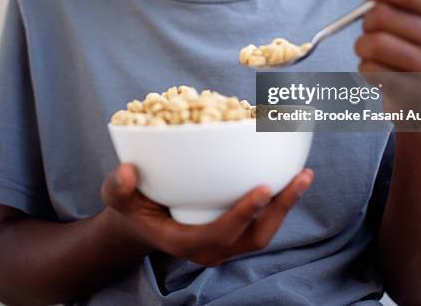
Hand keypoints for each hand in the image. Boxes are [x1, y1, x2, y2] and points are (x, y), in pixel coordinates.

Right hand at [101, 163, 313, 266]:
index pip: (220, 234)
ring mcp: (225, 242)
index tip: (263, 188)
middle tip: (301, 177)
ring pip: (264, 231)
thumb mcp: (117, 196)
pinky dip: (277, 202)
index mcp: (185, 241)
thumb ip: (118, 186)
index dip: (243, 214)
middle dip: (280, 209)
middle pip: (254, 236)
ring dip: (285, 205)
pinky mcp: (233, 231)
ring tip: (303, 175)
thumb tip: (127, 171)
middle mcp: (211, 248)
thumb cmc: (132, 206)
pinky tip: (288, 175)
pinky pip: (261, 222)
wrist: (141, 221)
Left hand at [355, 0, 420, 122]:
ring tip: (373, 48)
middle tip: (371, 25)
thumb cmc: (415, 46)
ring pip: (372, 43)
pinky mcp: (412, 92)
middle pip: (383, 15)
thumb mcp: (415, 13)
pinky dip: (365, 67)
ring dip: (362, 44)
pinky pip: (368, 69)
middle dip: (366, 19)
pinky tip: (379, 69)